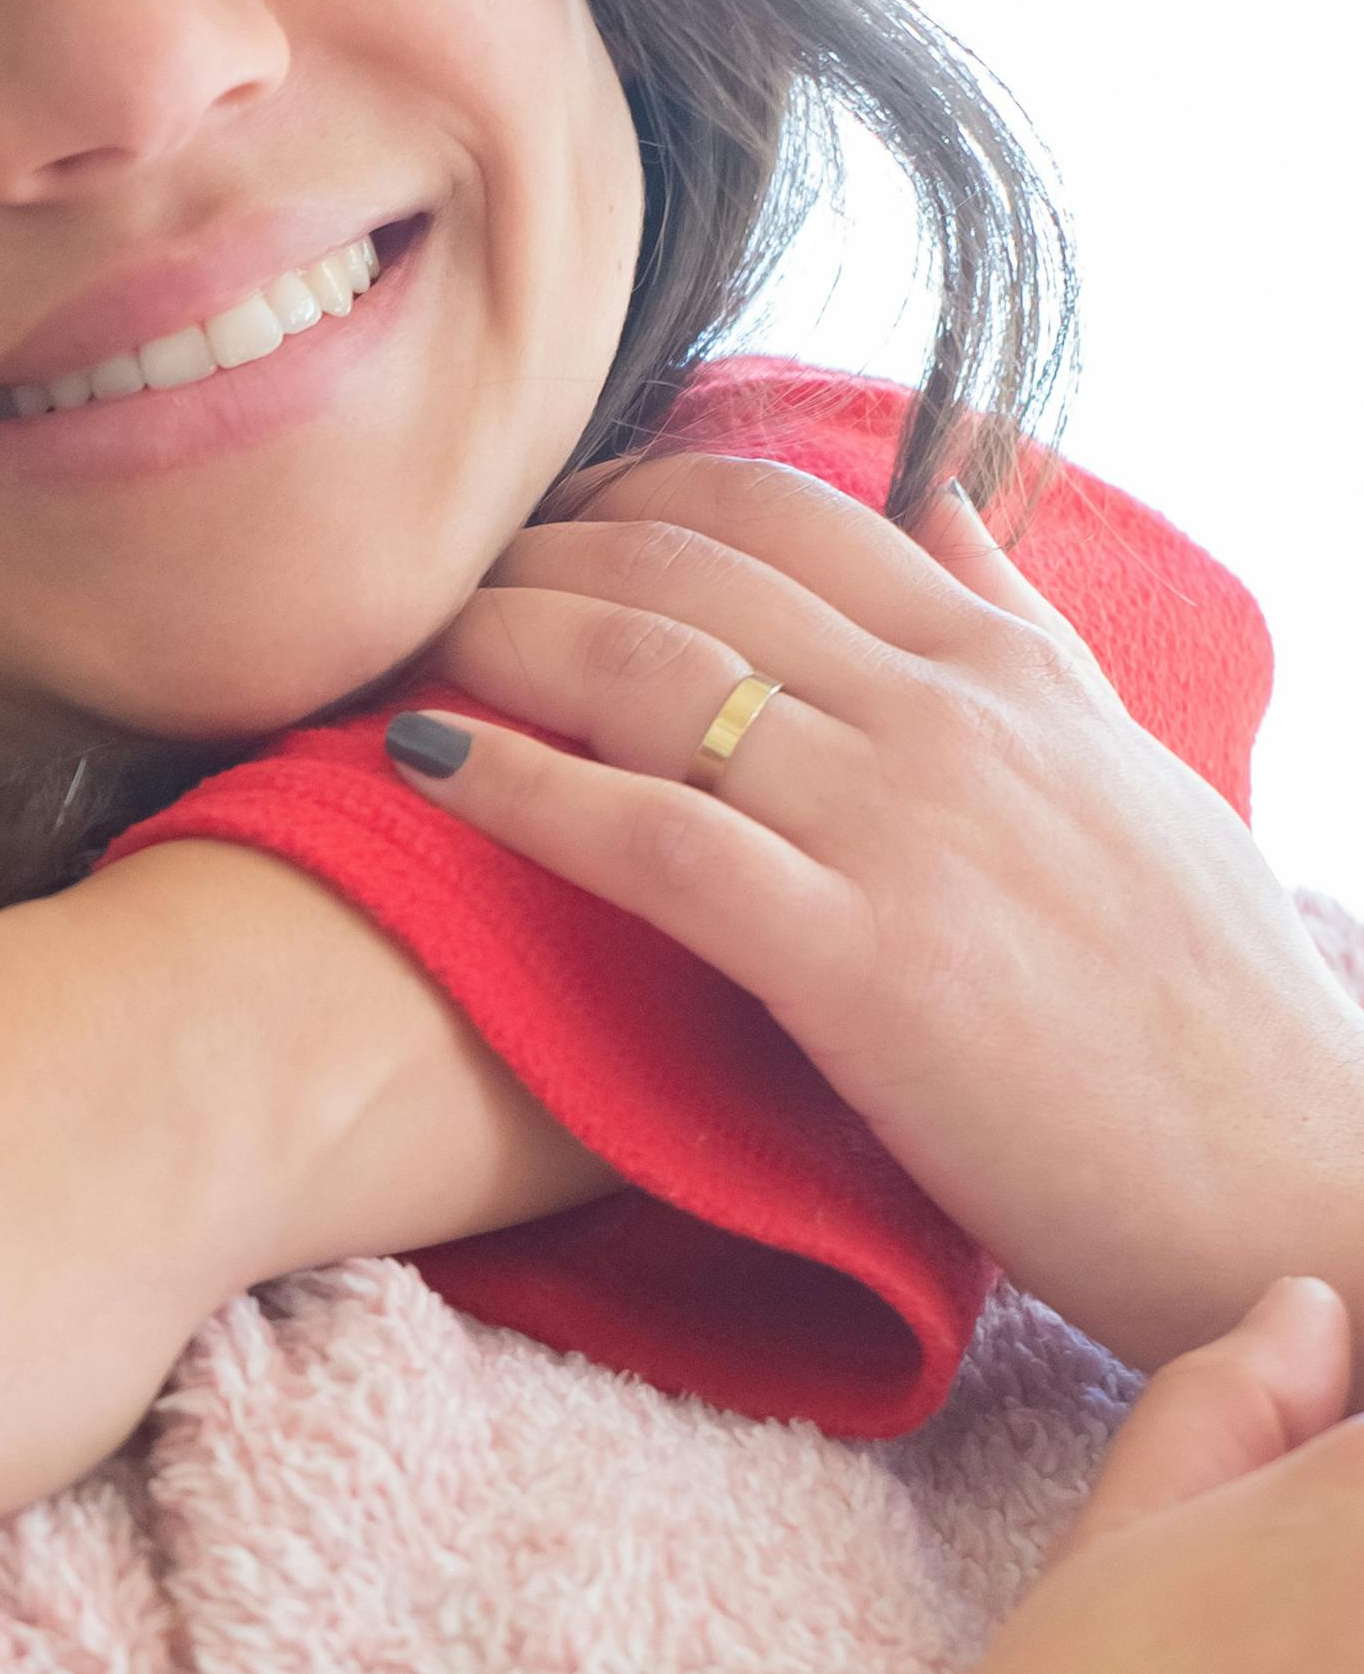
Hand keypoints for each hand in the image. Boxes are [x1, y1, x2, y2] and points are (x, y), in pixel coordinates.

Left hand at [386, 451, 1363, 1370]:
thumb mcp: (1132, 769)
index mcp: (1009, 668)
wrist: (1284, 1180)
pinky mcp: (859, 961)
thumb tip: (948, 494)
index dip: (631, 494)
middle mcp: (949, 715)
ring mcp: (904, 829)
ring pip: (649, 673)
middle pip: (687, 568)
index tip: (541, 522)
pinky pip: (650, 839)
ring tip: (397, 650)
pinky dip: (515, 786)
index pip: (782, 508)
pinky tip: (418, 762)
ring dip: (496, 642)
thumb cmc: (1208, 1004)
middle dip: (533, 555)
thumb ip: (1026, 630)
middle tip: (432, 582)